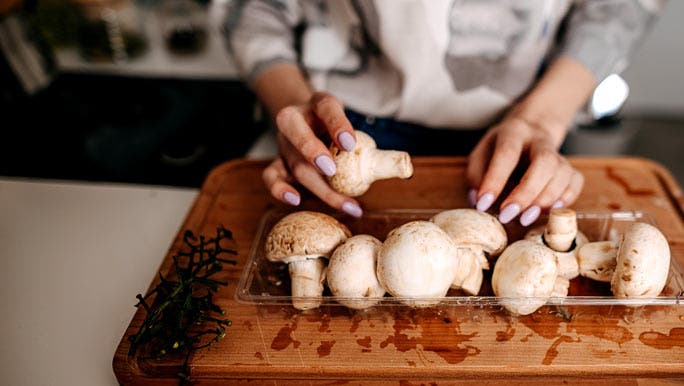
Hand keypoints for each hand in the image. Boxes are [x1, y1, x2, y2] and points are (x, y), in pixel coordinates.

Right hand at [262, 92, 363, 216]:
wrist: (305, 119)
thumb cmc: (330, 121)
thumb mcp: (345, 117)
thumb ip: (350, 133)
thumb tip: (362, 155)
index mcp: (316, 104)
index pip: (326, 108)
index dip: (337, 125)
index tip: (349, 144)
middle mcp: (294, 121)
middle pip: (302, 138)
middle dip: (314, 154)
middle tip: (332, 171)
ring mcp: (284, 144)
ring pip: (296, 165)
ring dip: (320, 188)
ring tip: (346, 204)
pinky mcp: (278, 163)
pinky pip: (272, 177)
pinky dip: (280, 189)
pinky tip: (296, 200)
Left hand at [466, 115, 583, 225]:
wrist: (533, 130)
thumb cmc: (501, 147)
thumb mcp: (481, 153)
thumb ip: (476, 175)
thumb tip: (476, 201)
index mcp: (514, 132)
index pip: (507, 154)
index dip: (495, 180)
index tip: (483, 204)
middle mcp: (540, 141)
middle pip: (544, 163)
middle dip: (526, 193)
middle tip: (507, 215)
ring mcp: (559, 154)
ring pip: (562, 173)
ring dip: (545, 200)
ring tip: (525, 218)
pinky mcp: (570, 167)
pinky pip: (575, 182)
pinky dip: (565, 199)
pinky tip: (549, 211)